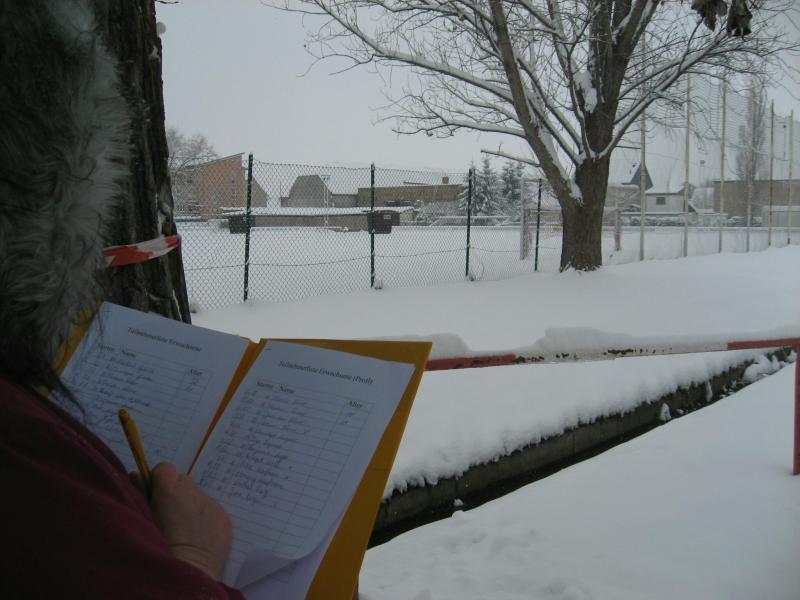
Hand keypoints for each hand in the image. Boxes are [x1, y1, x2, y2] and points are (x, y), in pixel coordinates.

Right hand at [147, 463, 232, 580]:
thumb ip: (140, 493)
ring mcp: (211, 504)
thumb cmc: (158, 547)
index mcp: (171, 491)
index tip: (156, 495)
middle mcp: (193, 493)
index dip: (159, 480)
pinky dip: (205, 519)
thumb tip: (135, 474)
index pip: (165, 469)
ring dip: (191, 506)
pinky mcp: (224, 518)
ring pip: (198, 497)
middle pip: (183, 481)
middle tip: (169, 515)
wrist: (188, 572)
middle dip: (175, 494)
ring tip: (184, 530)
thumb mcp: (144, 518)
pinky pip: (212, 511)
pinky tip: (198, 537)